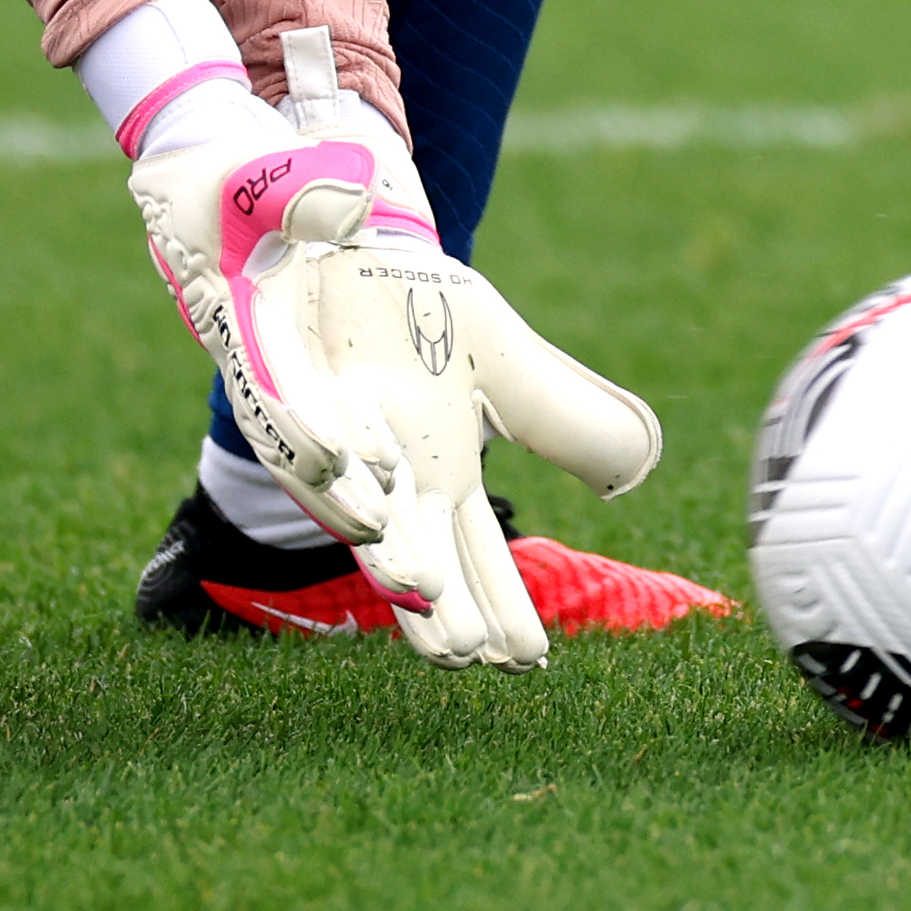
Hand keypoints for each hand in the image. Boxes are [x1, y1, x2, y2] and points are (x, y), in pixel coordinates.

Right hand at [122, 81, 400, 542]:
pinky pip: (338, 445)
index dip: (301, 426)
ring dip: (360, 518)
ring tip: (419, 585)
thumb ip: (304, 192)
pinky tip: (407, 537)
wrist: (212, 179)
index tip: (341, 462)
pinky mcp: (308, 380)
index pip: (270, 382)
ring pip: (318, 465)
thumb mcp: (259, 172)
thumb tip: (349, 204)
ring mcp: (283, 378)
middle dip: (344, 505)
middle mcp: (260, 364)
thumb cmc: (233, 173)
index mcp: (241, 319)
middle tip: (401, 559)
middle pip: (298, 449)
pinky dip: (364, 491)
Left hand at [311, 220, 665, 669]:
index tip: (523, 660)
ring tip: (416, 584)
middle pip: (410, 552)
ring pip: (349, 498)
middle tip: (463, 654)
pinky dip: (320, 442)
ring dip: (382, 541)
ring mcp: (324, 432)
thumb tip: (636, 472)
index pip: (473, 554)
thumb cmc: (422, 317)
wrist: (345, 250)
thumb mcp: (504, 366)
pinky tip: (357, 463)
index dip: (497, 603)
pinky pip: (290, 417)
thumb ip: (564, 418)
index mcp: (437, 477)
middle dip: (434, 600)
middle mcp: (381, 473)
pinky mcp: (274, 381)